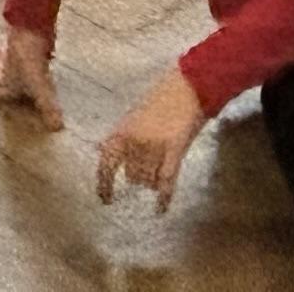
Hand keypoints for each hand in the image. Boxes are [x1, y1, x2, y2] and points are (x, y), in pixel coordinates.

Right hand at [0, 25, 65, 132]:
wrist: (32, 32)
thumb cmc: (30, 64)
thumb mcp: (40, 89)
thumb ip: (47, 108)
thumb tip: (57, 128)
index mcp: (2, 82)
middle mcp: (3, 68)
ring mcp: (10, 52)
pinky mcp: (19, 40)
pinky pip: (7, 45)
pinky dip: (3, 45)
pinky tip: (7, 41)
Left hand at [94, 66, 207, 208]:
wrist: (190, 84)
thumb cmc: (164, 96)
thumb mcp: (136, 115)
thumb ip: (124, 136)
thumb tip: (105, 153)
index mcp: (122, 131)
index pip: (106, 165)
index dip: (104, 185)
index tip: (105, 200)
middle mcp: (134, 142)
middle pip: (133, 176)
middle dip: (140, 175)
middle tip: (152, 164)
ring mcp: (154, 148)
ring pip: (149, 180)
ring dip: (154, 180)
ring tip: (164, 167)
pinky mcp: (174, 151)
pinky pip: (166, 180)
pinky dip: (163, 197)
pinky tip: (161, 209)